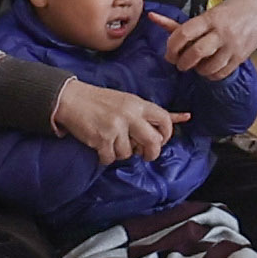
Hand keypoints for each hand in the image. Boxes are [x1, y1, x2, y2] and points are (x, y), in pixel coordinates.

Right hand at [47, 79, 183, 165]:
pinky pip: (110, 158)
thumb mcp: (128, 101)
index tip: (159, 140)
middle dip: (151, 153)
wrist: (71, 99)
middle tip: (143, 154)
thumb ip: (151, 113)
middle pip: (154, 142)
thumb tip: (185, 117)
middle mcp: (130, 115)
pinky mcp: (102, 139)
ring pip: (128, 154)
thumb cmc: (100, 101)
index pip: (165, 120)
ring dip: (120, 153)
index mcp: (138, 104)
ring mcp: (116, 127)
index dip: (166, 135)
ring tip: (111, 141)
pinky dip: (105, 157)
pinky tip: (100, 146)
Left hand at [161, 0, 256, 79]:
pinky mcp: (240, 58)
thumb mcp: (206, 14)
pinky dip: (210, 75)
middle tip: (179, 63)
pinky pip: (220, 73)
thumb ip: (180, 23)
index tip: (169, 53)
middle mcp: (221, 32)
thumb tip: (152, 16)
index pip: (184, 33)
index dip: (172, 46)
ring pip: (208, 67)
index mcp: (210, 18)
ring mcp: (232, 46)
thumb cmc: (228, 13)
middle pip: (195, 52)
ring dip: (197, 70)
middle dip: (182, 62)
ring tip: (195, 65)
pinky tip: (208, 69)